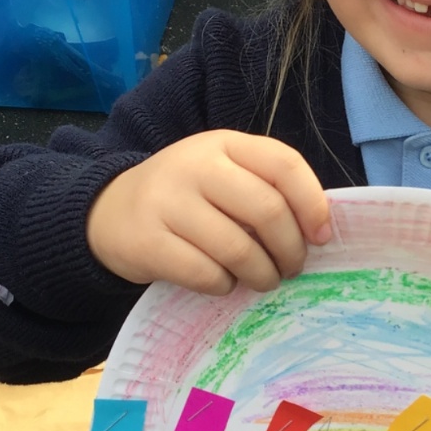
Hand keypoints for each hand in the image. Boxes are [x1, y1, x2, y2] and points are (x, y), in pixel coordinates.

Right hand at [86, 131, 330, 292]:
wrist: (108, 210)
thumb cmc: (185, 197)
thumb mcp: (221, 174)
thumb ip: (264, 188)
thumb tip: (319, 230)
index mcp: (223, 144)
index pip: (283, 164)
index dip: (312, 203)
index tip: (322, 237)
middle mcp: (195, 165)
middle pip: (267, 210)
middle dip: (290, 249)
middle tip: (292, 268)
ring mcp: (167, 202)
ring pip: (237, 248)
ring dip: (261, 274)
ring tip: (263, 280)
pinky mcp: (147, 242)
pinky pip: (205, 274)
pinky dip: (224, 286)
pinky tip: (224, 283)